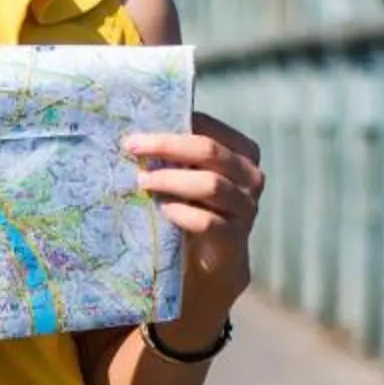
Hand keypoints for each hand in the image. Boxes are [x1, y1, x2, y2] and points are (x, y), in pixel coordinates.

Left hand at [126, 110, 263, 335]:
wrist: (214, 260)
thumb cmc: (197, 206)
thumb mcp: (192, 175)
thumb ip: (179, 155)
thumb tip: (139, 133)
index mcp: (242, 151)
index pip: (209, 128)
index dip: (175, 124)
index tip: (139, 128)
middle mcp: (250, 176)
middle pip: (209, 151)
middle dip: (167, 146)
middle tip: (133, 147)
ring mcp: (246, 207)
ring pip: (210, 184)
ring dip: (171, 179)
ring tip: (142, 181)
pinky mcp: (235, 237)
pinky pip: (208, 222)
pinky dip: (182, 213)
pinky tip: (163, 210)